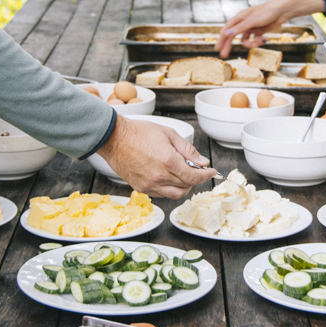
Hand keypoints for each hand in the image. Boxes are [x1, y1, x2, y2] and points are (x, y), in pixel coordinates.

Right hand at [97, 117, 216, 198]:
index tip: (211, 172)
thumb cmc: (139, 132)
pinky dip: (170, 188)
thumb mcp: (168, 134)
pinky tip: (169, 177)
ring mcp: (149, 185)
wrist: (114, 139)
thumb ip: (188, 150)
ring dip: (184, 186)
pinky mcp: (141, 188)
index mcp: (168, 161)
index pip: (195, 177)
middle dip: (196, 179)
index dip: (206, 176)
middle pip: (187, 186)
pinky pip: (162, 194)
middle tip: (197, 170)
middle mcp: (160, 176)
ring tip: (183, 174)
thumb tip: (202, 161)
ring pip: (175, 194)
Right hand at [215, 0, 325, 57]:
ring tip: (258, 42)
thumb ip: (239, 28)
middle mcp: (244, 23)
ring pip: (244, 40)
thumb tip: (226, 34)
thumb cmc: (266, 12)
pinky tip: (263, 39)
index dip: (221, 39)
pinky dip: (257, 42)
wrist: (282, 11)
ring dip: (250, 44)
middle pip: (232, 36)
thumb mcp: (252, 21)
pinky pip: (253, 40)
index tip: (217, 48)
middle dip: (229, 45)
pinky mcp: (259, 31)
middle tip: (224, 55)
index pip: (226, 30)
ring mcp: (251, 27)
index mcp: (240, 18)